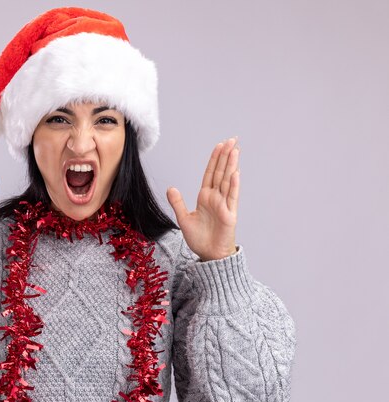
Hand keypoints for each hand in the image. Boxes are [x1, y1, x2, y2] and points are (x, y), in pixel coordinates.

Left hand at [166, 137, 239, 260]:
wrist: (209, 255)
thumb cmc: (199, 239)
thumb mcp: (184, 219)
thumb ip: (177, 203)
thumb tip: (170, 188)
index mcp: (205, 197)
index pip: (210, 174)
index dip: (214, 159)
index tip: (219, 145)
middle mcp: (216, 198)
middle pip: (221, 173)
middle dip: (226, 156)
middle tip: (232, 139)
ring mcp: (224, 205)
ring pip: (228, 181)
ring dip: (231, 165)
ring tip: (235, 150)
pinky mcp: (229, 215)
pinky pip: (231, 198)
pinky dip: (233, 185)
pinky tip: (235, 173)